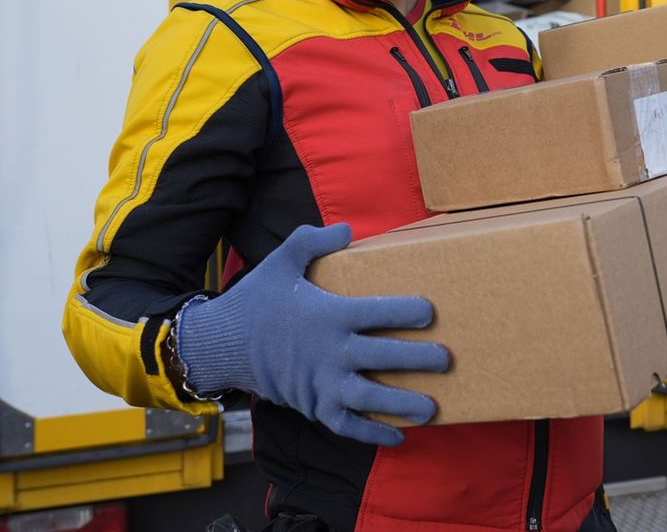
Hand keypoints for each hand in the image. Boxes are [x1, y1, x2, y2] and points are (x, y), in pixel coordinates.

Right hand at [176, 223, 448, 445]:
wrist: (220, 345)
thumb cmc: (257, 301)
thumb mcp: (281, 261)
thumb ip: (313, 240)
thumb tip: (347, 230)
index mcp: (328, 315)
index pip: (376, 313)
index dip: (406, 312)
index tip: (429, 312)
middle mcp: (329, 351)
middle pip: (383, 356)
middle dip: (418, 359)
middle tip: (446, 359)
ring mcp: (321, 383)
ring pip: (370, 397)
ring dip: (403, 404)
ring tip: (432, 407)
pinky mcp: (313, 406)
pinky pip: (347, 424)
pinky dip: (372, 433)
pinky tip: (398, 436)